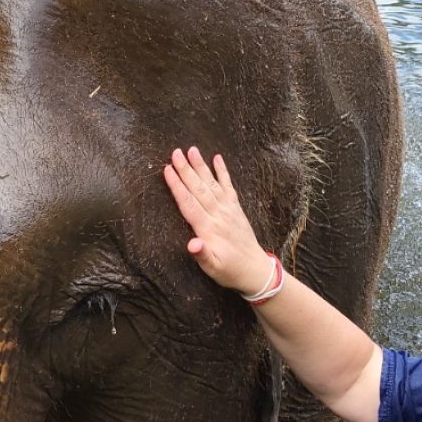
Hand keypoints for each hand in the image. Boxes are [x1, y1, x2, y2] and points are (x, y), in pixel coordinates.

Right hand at [163, 147, 274, 294]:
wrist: (255, 270)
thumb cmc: (229, 271)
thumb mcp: (212, 268)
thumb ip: (202, 255)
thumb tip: (191, 244)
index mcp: (209, 229)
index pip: (189, 203)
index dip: (177, 186)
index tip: (167, 169)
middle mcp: (219, 215)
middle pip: (199, 189)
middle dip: (186, 170)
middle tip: (176, 152)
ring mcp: (229, 210)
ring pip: (212, 184)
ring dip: (201, 167)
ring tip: (192, 150)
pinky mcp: (236, 209)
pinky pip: (229, 187)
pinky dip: (223, 172)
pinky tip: (217, 158)